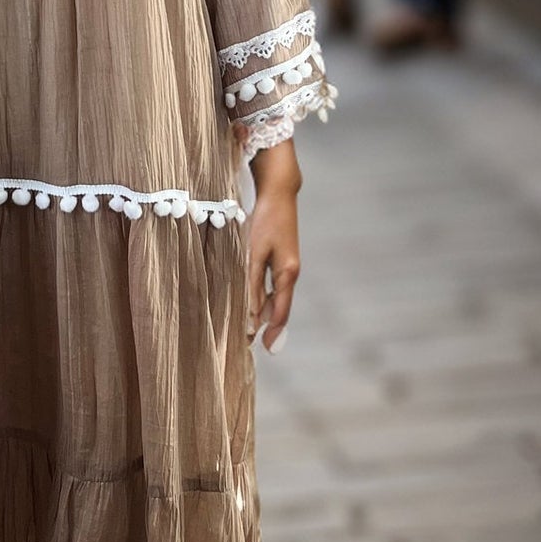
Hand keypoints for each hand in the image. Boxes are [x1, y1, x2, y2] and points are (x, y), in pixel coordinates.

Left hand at [242, 138, 301, 351]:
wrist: (279, 192)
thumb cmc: (265, 220)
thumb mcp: (254, 252)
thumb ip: (252, 283)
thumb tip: (252, 313)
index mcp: (288, 273)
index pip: (280, 312)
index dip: (271, 332)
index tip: (263, 349)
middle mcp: (291, 273)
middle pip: (280, 308)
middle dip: (267, 326)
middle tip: (251, 343)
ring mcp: (288, 265)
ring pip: (276, 297)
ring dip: (264, 312)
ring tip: (249, 328)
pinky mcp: (282, 258)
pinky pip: (273, 285)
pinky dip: (264, 297)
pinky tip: (253, 301)